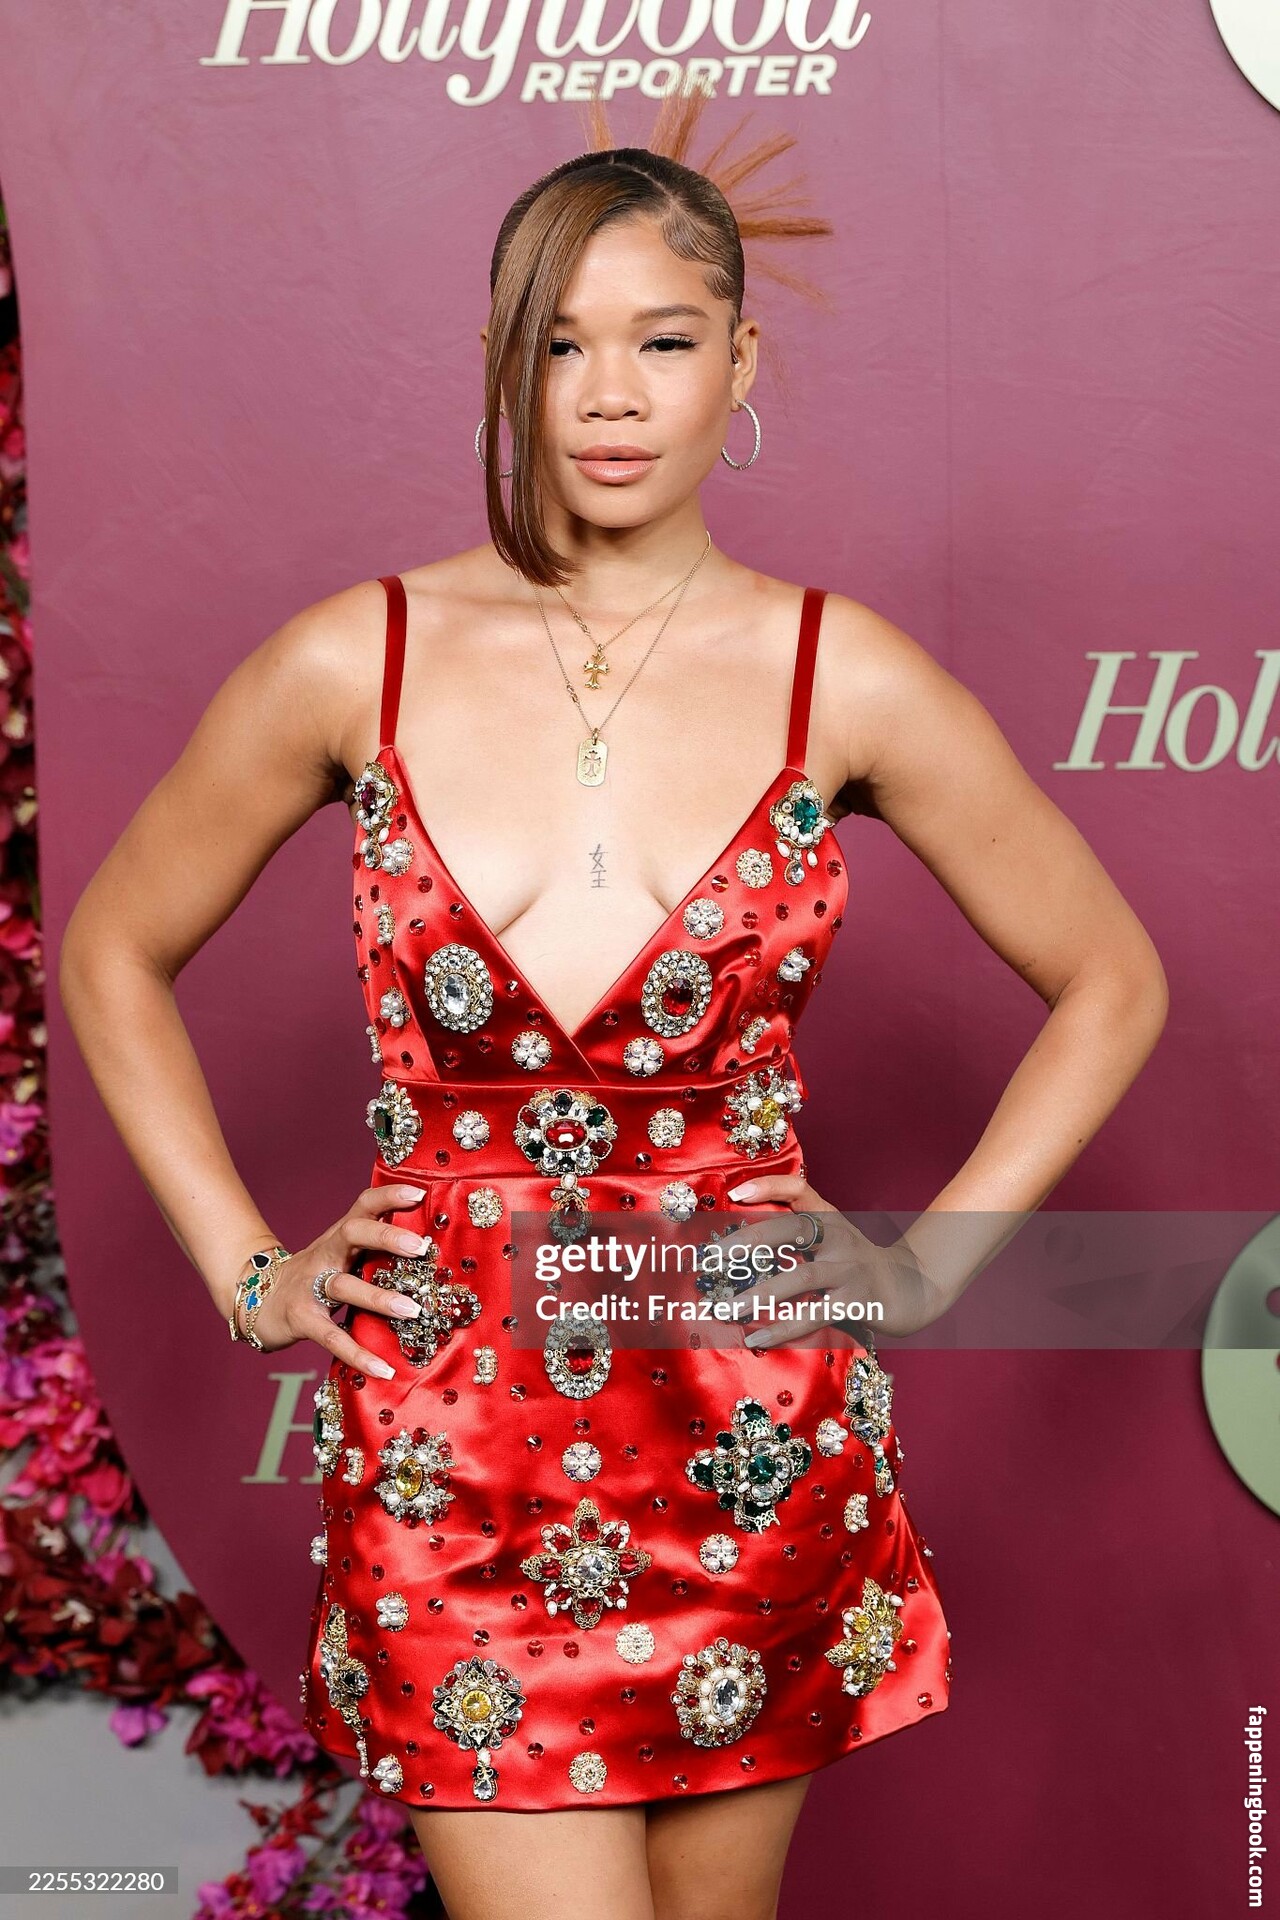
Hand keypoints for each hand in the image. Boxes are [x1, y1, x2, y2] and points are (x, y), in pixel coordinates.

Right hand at [235, 1183, 429, 1377]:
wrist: (257, 1300)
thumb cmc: (313, 1277)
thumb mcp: (340, 1255)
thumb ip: (373, 1250)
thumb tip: (429, 1250)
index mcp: (339, 1237)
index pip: (363, 1206)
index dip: (388, 1196)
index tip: (418, 1193)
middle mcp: (325, 1255)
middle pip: (353, 1234)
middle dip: (386, 1236)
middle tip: (421, 1247)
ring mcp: (309, 1286)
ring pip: (344, 1286)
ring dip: (379, 1297)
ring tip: (413, 1310)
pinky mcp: (301, 1319)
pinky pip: (331, 1336)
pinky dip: (357, 1354)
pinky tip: (383, 1368)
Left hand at [718, 1171, 944, 1349]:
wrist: (909, 1289)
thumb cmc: (854, 1263)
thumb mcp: (831, 1236)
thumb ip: (795, 1230)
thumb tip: (737, 1237)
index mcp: (829, 1217)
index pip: (798, 1189)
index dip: (768, 1187)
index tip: (735, 1193)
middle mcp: (839, 1238)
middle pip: (791, 1231)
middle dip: (747, 1242)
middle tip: (711, 1258)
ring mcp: (849, 1270)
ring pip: (800, 1278)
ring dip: (759, 1294)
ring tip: (727, 1307)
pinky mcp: (856, 1302)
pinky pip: (813, 1315)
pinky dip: (782, 1328)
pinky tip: (757, 1338)